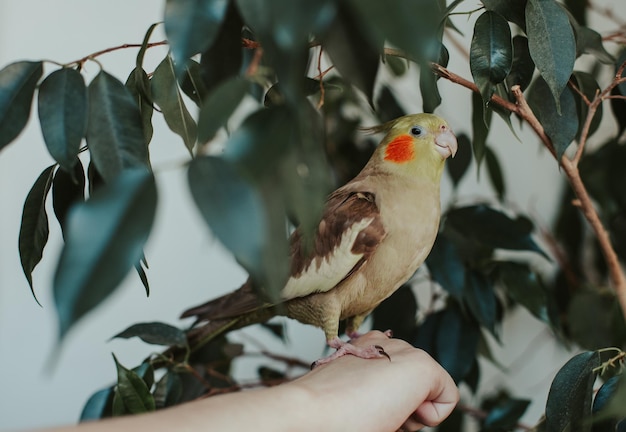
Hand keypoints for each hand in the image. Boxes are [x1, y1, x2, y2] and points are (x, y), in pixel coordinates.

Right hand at [293, 330, 458, 430]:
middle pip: (412, 387)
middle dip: (400, 408)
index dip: (384, 405)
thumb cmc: (325, 414)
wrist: (311, 412)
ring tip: (380, 413)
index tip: (361, 409)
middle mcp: (386, 344)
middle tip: (372, 414)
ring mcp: (405, 352)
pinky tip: (401, 413)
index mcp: (365, 348)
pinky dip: (431, 417)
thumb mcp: (349, 392)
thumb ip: (368, 388)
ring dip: (410, 412)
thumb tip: (389, 403)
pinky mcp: (423, 366)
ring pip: (427, 393)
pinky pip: (448, 399)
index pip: (392, 380)